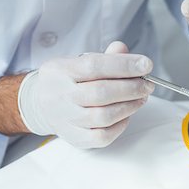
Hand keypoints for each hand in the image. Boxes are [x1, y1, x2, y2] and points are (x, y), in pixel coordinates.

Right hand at [18, 41, 153, 147]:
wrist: (42, 106)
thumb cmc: (69, 82)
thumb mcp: (79, 62)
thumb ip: (104, 57)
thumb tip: (123, 50)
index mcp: (59, 71)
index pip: (94, 66)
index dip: (124, 65)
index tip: (146, 65)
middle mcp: (59, 96)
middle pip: (100, 93)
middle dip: (131, 88)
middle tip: (147, 85)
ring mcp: (65, 120)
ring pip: (103, 116)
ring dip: (129, 106)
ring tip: (140, 99)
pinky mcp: (74, 138)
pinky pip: (102, 136)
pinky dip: (120, 126)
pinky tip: (126, 115)